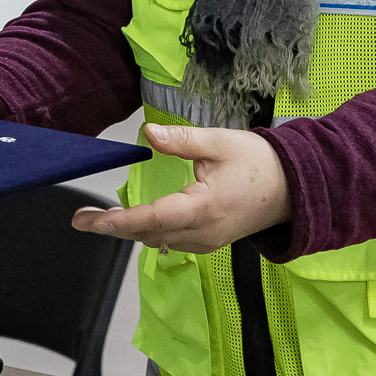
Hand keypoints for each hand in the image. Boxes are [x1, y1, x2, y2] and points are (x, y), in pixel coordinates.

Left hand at [70, 124, 287, 254]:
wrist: (294, 188)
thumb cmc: (259, 163)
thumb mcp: (219, 143)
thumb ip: (181, 141)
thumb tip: (148, 134)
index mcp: (201, 209)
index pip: (149, 219)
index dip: (114, 221)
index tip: (86, 220)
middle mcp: (201, 233)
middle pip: (146, 233)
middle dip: (112, 227)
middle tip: (81, 219)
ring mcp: (205, 241)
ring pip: (157, 240)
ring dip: (130, 230)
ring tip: (99, 220)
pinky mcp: (209, 241)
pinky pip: (171, 241)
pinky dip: (149, 232)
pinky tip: (135, 223)